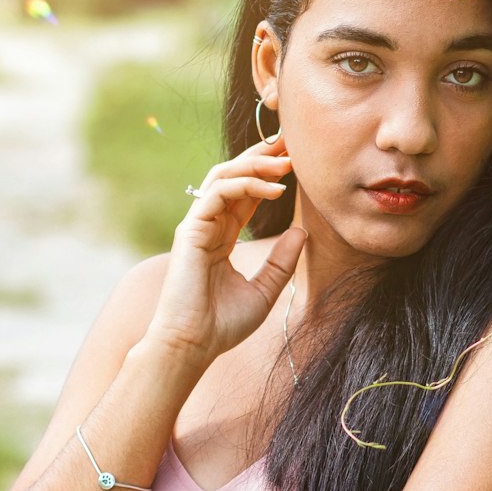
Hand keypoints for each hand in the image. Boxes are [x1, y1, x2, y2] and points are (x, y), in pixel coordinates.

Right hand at [144, 132, 306, 369]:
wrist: (194, 345)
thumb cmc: (222, 325)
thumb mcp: (265, 290)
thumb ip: (281, 262)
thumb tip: (301, 233)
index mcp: (222, 236)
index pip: (245, 192)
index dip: (268, 173)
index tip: (296, 160)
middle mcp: (208, 225)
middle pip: (234, 175)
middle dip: (262, 156)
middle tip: (293, 144)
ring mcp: (197, 225)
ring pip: (224, 176)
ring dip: (256, 164)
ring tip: (287, 163)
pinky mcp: (190, 230)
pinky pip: (218, 194)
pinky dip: (246, 185)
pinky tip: (273, 189)